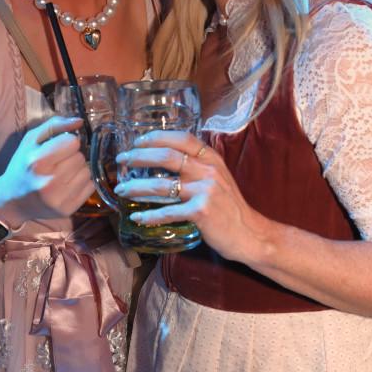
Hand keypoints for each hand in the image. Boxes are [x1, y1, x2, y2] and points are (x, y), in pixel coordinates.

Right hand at [0, 115, 93, 228]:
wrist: (12, 201)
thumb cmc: (22, 166)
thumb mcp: (30, 140)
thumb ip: (54, 125)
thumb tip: (79, 121)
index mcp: (37, 162)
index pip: (72, 143)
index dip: (66, 142)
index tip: (57, 148)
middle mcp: (49, 182)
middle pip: (80, 158)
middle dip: (72, 157)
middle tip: (58, 163)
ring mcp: (59, 199)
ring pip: (87, 172)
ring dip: (78, 170)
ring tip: (62, 174)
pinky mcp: (68, 210)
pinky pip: (90, 187)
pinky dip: (82, 183)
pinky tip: (67, 185)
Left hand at [114, 130, 268, 261]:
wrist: (250, 233)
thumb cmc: (230, 208)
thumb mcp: (218, 178)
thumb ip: (197, 167)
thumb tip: (165, 159)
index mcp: (211, 158)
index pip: (181, 138)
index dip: (156, 137)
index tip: (137, 142)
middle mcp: (208, 170)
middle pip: (166, 157)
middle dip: (139, 158)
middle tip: (122, 162)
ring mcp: (205, 191)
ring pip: (161, 185)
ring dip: (136, 187)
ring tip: (121, 190)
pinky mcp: (201, 212)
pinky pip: (168, 212)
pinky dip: (150, 216)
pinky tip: (137, 218)